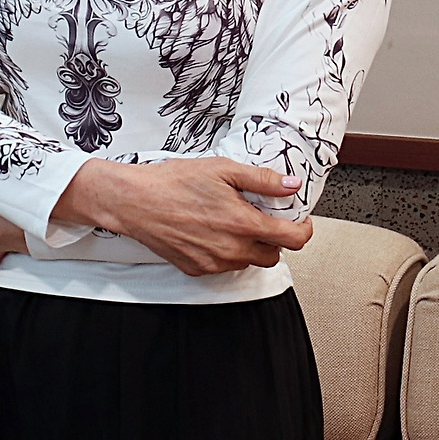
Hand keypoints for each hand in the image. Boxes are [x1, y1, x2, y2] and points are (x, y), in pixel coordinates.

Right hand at [57, 158, 313, 276]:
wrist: (135, 201)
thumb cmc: (174, 181)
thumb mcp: (223, 169)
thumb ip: (262, 180)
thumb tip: (291, 184)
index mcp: (243, 224)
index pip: (293, 239)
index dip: (303, 228)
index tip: (298, 218)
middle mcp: (232, 250)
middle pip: (274, 255)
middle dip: (275, 238)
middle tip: (262, 216)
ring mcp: (214, 264)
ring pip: (249, 262)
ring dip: (251, 246)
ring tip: (233, 220)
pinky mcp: (197, 270)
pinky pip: (224, 266)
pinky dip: (227, 252)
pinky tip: (213, 230)